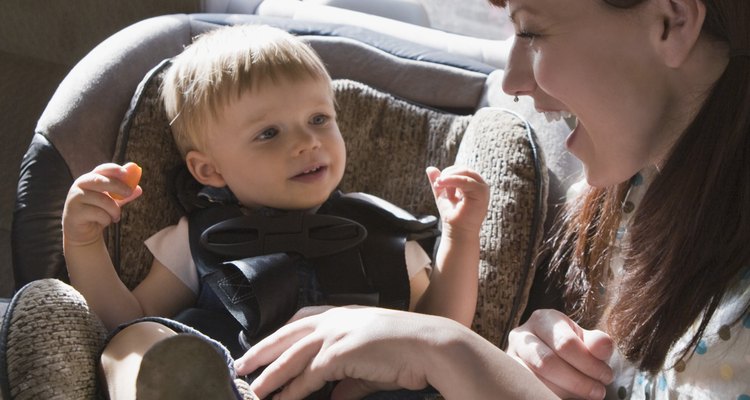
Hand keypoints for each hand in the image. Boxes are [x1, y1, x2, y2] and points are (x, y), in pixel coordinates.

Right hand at [62, 163, 142, 246]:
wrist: (83, 232)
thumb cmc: (98, 212)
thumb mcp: (113, 201)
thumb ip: (123, 194)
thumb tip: (139, 189)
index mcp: (90, 179)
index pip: (101, 170)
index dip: (113, 169)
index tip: (125, 172)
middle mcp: (80, 186)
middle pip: (100, 181)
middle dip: (118, 186)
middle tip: (129, 193)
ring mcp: (75, 198)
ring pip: (103, 200)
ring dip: (115, 210)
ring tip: (115, 217)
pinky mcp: (75, 212)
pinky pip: (99, 214)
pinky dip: (107, 219)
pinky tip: (103, 222)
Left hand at [234, 306, 436, 399]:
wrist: (430, 346)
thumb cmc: (408, 351)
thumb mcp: (372, 363)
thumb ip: (349, 380)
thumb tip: (335, 397)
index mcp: (343, 314)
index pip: (301, 320)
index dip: (279, 334)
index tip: (263, 345)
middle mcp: (335, 320)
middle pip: (287, 335)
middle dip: (261, 351)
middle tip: (241, 364)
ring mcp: (336, 335)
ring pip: (291, 357)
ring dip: (269, 375)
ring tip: (251, 389)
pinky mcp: (339, 354)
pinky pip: (307, 376)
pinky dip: (291, 390)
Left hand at [426, 166, 488, 236]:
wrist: (457, 232)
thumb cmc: (452, 216)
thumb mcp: (443, 195)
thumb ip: (439, 182)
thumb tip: (429, 167)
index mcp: (474, 185)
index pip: (462, 170)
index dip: (448, 173)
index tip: (437, 183)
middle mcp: (481, 186)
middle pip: (464, 169)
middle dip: (448, 174)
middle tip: (437, 184)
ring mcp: (483, 189)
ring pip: (465, 173)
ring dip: (449, 177)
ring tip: (438, 186)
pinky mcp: (482, 193)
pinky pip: (466, 180)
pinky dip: (452, 180)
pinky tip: (442, 184)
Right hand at [506, 309, 613, 399]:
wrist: (552, 357)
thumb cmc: (572, 349)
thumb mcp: (587, 342)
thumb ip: (597, 343)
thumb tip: (604, 345)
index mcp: (543, 320)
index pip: (565, 343)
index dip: (589, 363)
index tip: (606, 376)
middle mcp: (522, 335)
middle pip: (547, 362)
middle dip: (578, 381)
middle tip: (597, 391)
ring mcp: (511, 356)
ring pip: (535, 379)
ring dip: (564, 391)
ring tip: (584, 394)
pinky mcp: (509, 376)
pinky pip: (527, 390)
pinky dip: (549, 395)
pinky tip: (564, 396)